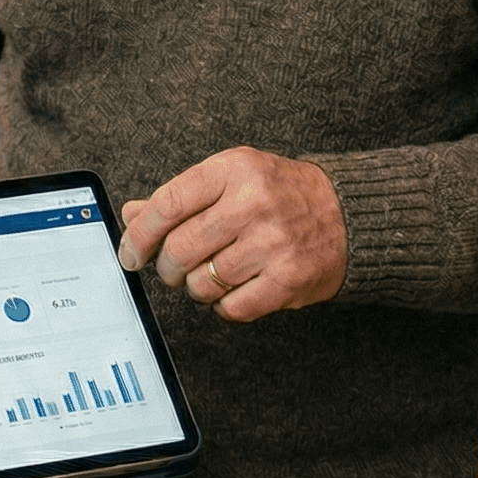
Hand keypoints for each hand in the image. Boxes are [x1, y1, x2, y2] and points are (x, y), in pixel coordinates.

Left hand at [117, 147, 346, 323]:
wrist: (348, 214)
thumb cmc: (280, 194)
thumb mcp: (231, 177)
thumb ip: (181, 197)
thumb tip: (131, 216)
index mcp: (234, 170)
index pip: (168, 204)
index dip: (140, 234)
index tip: (129, 253)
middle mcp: (253, 203)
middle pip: (180, 249)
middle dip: (167, 267)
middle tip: (174, 268)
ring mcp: (273, 243)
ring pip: (202, 283)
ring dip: (197, 288)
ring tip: (212, 274)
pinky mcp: (289, 280)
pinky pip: (232, 308)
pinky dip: (224, 306)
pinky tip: (235, 289)